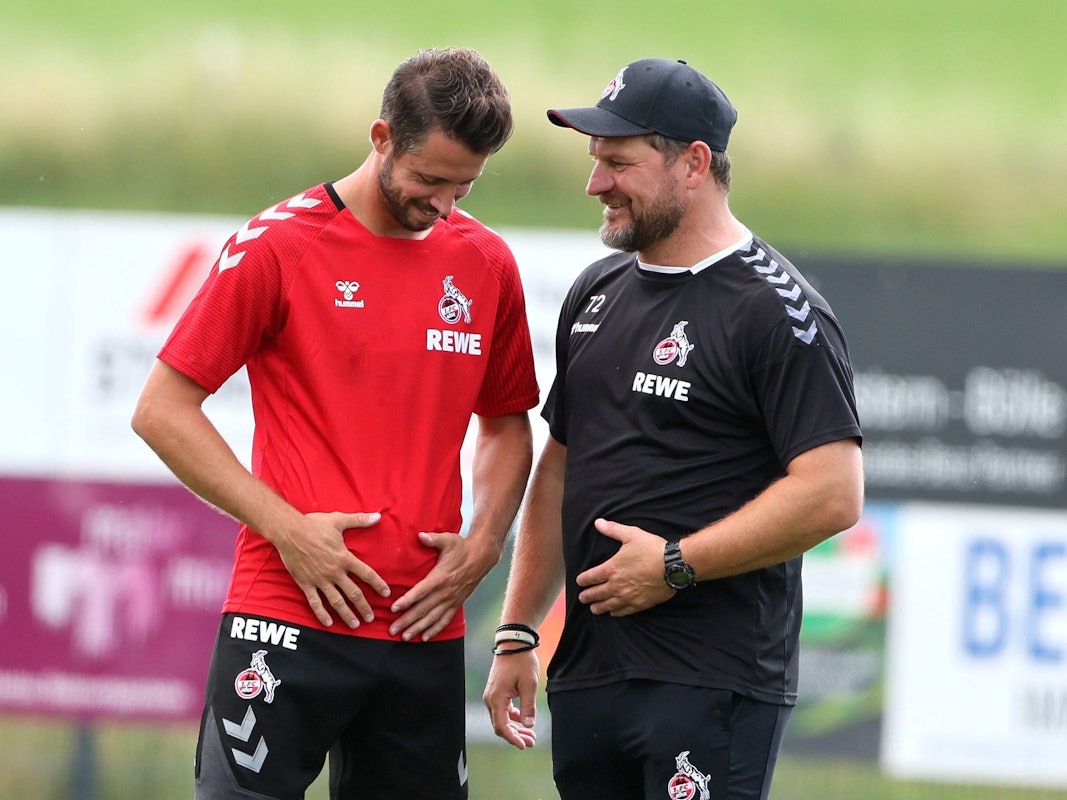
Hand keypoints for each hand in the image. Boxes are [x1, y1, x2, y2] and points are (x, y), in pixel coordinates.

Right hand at [274, 511, 389, 627]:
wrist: (289, 532)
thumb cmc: (314, 524)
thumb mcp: (339, 520)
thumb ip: (360, 520)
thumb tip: (378, 516)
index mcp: (344, 558)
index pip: (367, 574)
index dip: (378, 584)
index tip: (386, 594)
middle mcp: (334, 572)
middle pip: (354, 593)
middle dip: (364, 607)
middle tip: (371, 618)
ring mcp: (320, 580)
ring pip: (336, 601)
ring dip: (347, 614)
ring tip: (355, 625)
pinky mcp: (306, 584)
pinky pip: (315, 602)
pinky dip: (322, 614)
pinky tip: (329, 623)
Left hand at [388, 532, 492, 640]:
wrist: (481, 557)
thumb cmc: (462, 547)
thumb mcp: (448, 539)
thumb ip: (433, 539)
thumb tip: (420, 535)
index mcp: (440, 576)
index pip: (421, 591)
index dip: (407, 600)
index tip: (394, 608)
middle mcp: (445, 591)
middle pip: (424, 609)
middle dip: (407, 620)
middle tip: (393, 630)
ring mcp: (451, 599)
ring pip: (432, 618)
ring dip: (418, 628)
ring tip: (405, 637)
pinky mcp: (456, 603)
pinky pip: (445, 619)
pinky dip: (435, 629)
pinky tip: (425, 637)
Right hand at [483, 649, 538, 749]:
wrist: (513, 643)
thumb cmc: (521, 662)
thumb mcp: (529, 684)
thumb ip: (528, 706)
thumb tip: (529, 726)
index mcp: (497, 698)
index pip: (501, 726)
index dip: (512, 738)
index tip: (524, 746)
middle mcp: (490, 699)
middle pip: (500, 725)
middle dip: (516, 736)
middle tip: (533, 742)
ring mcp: (492, 695)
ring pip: (502, 719)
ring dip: (515, 728)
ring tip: (531, 735)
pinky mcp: (496, 692)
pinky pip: (502, 710)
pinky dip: (513, 718)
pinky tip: (524, 721)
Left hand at [575, 518, 673, 615]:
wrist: (673, 566)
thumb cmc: (652, 549)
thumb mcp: (631, 535)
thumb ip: (613, 530)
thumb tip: (598, 522)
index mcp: (611, 569)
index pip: (591, 577)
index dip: (583, 580)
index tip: (579, 582)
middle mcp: (616, 585)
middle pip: (596, 594)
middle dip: (587, 596)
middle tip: (582, 598)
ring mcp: (628, 597)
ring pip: (608, 605)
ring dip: (599, 607)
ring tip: (594, 609)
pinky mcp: (640, 604)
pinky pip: (624, 611)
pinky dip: (616, 613)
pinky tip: (613, 613)